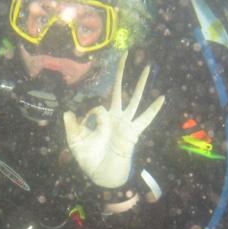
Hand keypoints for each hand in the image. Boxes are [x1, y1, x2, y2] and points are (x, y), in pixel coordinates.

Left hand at [64, 51, 164, 187]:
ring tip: (148, 67)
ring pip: (135, 98)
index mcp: (102, 118)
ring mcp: (126, 123)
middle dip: (121, 72)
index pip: (97, 106)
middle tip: (124, 53)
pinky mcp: (133, 132)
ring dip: (141, 83)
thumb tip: (66, 112)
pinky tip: (161, 98)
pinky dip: (153, 109)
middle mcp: (116, 117)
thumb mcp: (75, 143)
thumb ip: (71, 128)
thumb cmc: (90, 160)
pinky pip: (145, 118)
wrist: (103, 175)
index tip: (84, 130)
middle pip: (119, 89)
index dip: (88, 116)